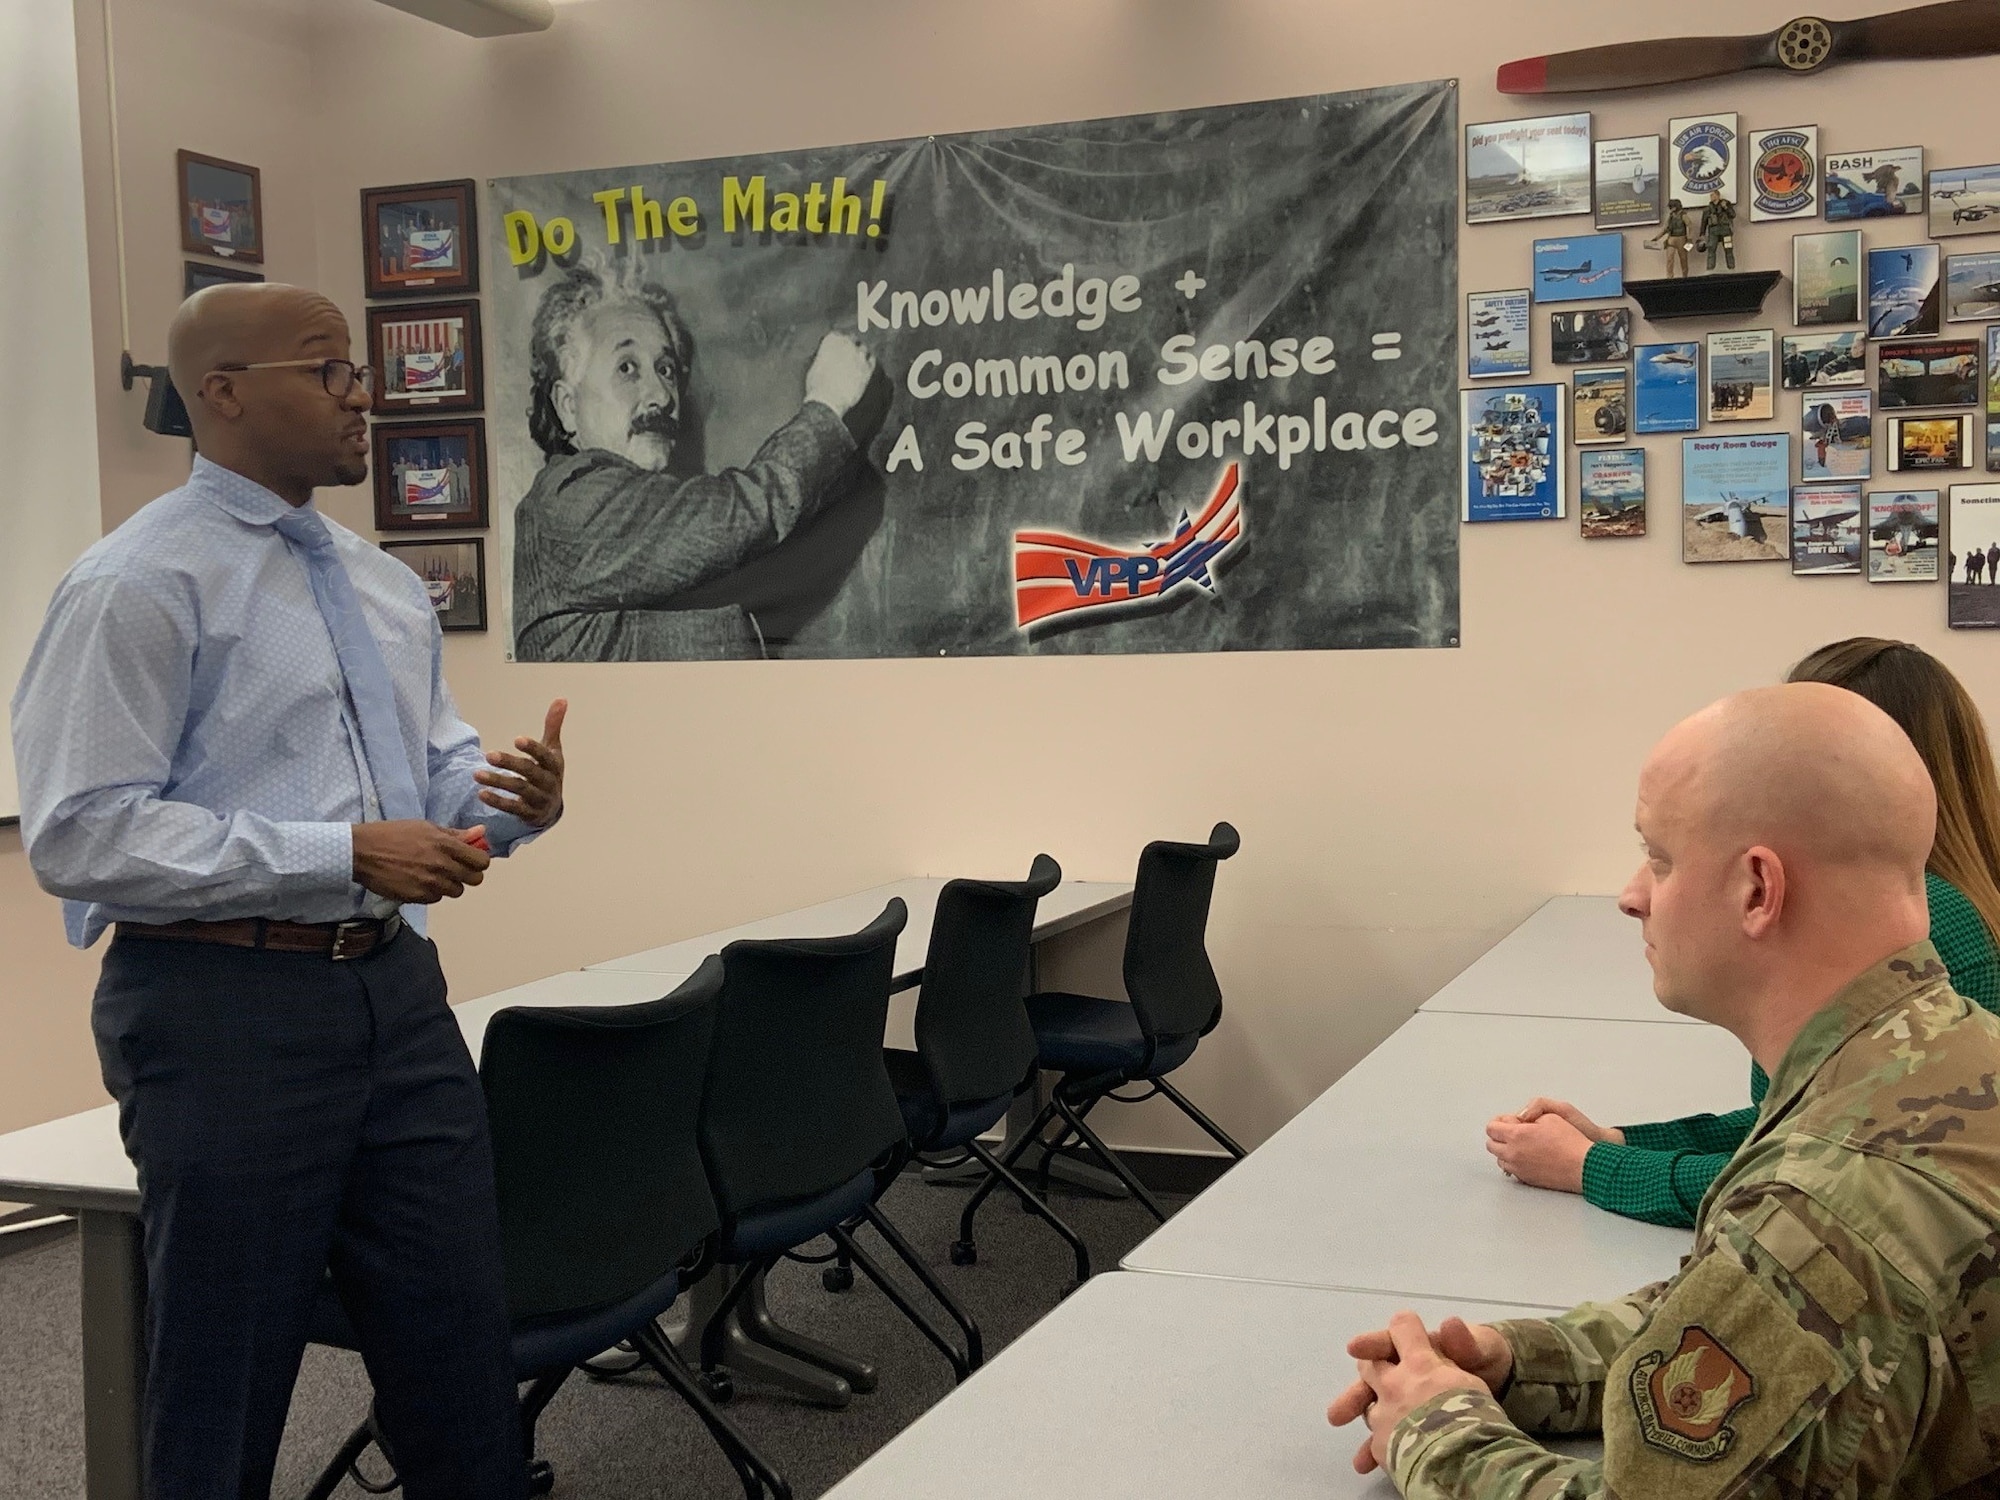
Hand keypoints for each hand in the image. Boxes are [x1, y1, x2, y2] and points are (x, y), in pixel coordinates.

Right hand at [352, 820, 490, 903]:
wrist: (362, 852)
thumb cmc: (392, 834)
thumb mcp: (425, 827)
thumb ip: (455, 834)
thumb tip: (480, 832)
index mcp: (446, 844)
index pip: (481, 861)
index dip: (479, 861)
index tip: (471, 859)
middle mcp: (441, 865)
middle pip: (475, 880)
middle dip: (468, 874)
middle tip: (456, 869)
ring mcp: (430, 883)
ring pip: (456, 891)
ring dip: (449, 884)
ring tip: (433, 874)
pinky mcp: (417, 896)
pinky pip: (436, 898)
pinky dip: (432, 892)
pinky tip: (419, 881)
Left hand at [475, 699, 565, 827]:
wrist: (551, 808)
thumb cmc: (548, 772)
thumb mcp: (553, 749)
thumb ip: (553, 725)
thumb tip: (562, 698)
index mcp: (554, 765)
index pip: (544, 756)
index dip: (532, 749)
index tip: (516, 739)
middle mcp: (549, 783)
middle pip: (530, 773)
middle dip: (509, 763)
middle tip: (488, 755)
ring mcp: (539, 800)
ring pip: (519, 790)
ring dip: (498, 781)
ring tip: (476, 774)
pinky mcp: (528, 814)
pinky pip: (513, 808)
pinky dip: (497, 801)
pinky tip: (481, 793)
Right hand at [804, 331, 876, 416]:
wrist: (828, 400)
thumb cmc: (817, 385)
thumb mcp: (815, 365)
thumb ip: (824, 356)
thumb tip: (828, 358)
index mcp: (832, 339)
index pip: (837, 335)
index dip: (838, 343)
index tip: (838, 348)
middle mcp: (847, 343)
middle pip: (852, 339)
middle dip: (850, 346)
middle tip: (848, 355)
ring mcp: (859, 354)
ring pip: (863, 348)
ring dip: (860, 354)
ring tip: (856, 362)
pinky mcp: (868, 367)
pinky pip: (872, 360)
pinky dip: (868, 362)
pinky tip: (864, 368)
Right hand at [1327, 1313, 1499, 1473]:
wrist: (1502, 1382)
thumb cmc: (1485, 1357)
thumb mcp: (1483, 1347)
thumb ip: (1467, 1341)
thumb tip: (1451, 1324)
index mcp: (1418, 1346)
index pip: (1390, 1341)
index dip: (1372, 1344)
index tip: (1354, 1348)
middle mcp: (1404, 1370)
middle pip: (1373, 1379)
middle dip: (1356, 1394)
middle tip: (1339, 1414)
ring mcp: (1406, 1396)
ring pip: (1376, 1408)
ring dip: (1361, 1427)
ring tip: (1354, 1450)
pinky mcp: (1412, 1420)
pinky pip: (1390, 1434)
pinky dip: (1378, 1449)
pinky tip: (1368, 1464)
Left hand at [1485, 1098, 1616, 1192]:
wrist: (1583, 1166)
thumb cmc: (1570, 1141)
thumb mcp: (1550, 1116)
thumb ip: (1527, 1115)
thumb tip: (1517, 1120)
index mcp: (1516, 1135)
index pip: (1491, 1128)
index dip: (1499, 1122)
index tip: (1509, 1122)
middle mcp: (1513, 1153)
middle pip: (1491, 1144)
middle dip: (1500, 1136)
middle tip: (1514, 1133)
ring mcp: (1518, 1168)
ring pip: (1500, 1159)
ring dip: (1506, 1151)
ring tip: (1523, 1145)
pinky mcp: (1526, 1179)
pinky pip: (1511, 1170)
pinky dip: (1514, 1163)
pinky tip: (1528, 1157)